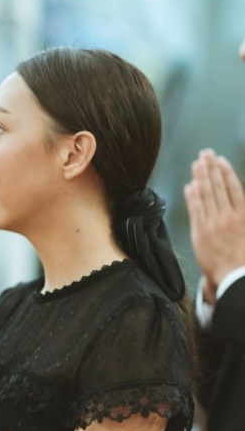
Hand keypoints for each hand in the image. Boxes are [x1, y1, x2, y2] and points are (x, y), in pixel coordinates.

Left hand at [184, 149, 244, 302]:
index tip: (220, 160)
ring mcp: (214, 223)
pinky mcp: (201, 232)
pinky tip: (190, 184)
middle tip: (205, 153)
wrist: (236, 277)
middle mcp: (229, 216)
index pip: (233, 187)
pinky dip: (193, 196)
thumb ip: (242, 213)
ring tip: (197, 163)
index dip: (225, 172)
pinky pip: (196, 210)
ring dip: (201, 177)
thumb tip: (237, 199)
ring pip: (206, 195)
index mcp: (244, 215)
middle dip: (211, 168)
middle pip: (218, 187)